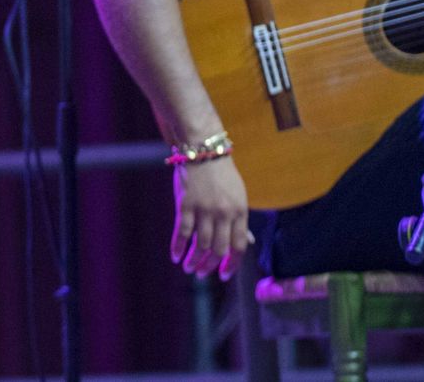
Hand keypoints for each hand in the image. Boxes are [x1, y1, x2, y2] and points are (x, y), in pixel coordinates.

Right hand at [171, 155, 253, 280]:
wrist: (202, 150)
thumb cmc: (222, 174)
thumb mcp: (238, 195)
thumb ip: (241, 219)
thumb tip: (247, 242)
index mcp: (240, 211)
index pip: (239, 246)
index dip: (232, 264)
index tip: (224, 275)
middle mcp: (223, 213)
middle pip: (219, 250)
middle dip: (210, 266)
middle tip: (203, 273)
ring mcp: (204, 209)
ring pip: (200, 245)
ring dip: (194, 260)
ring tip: (189, 268)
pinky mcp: (185, 205)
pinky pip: (182, 233)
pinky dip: (178, 247)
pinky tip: (176, 256)